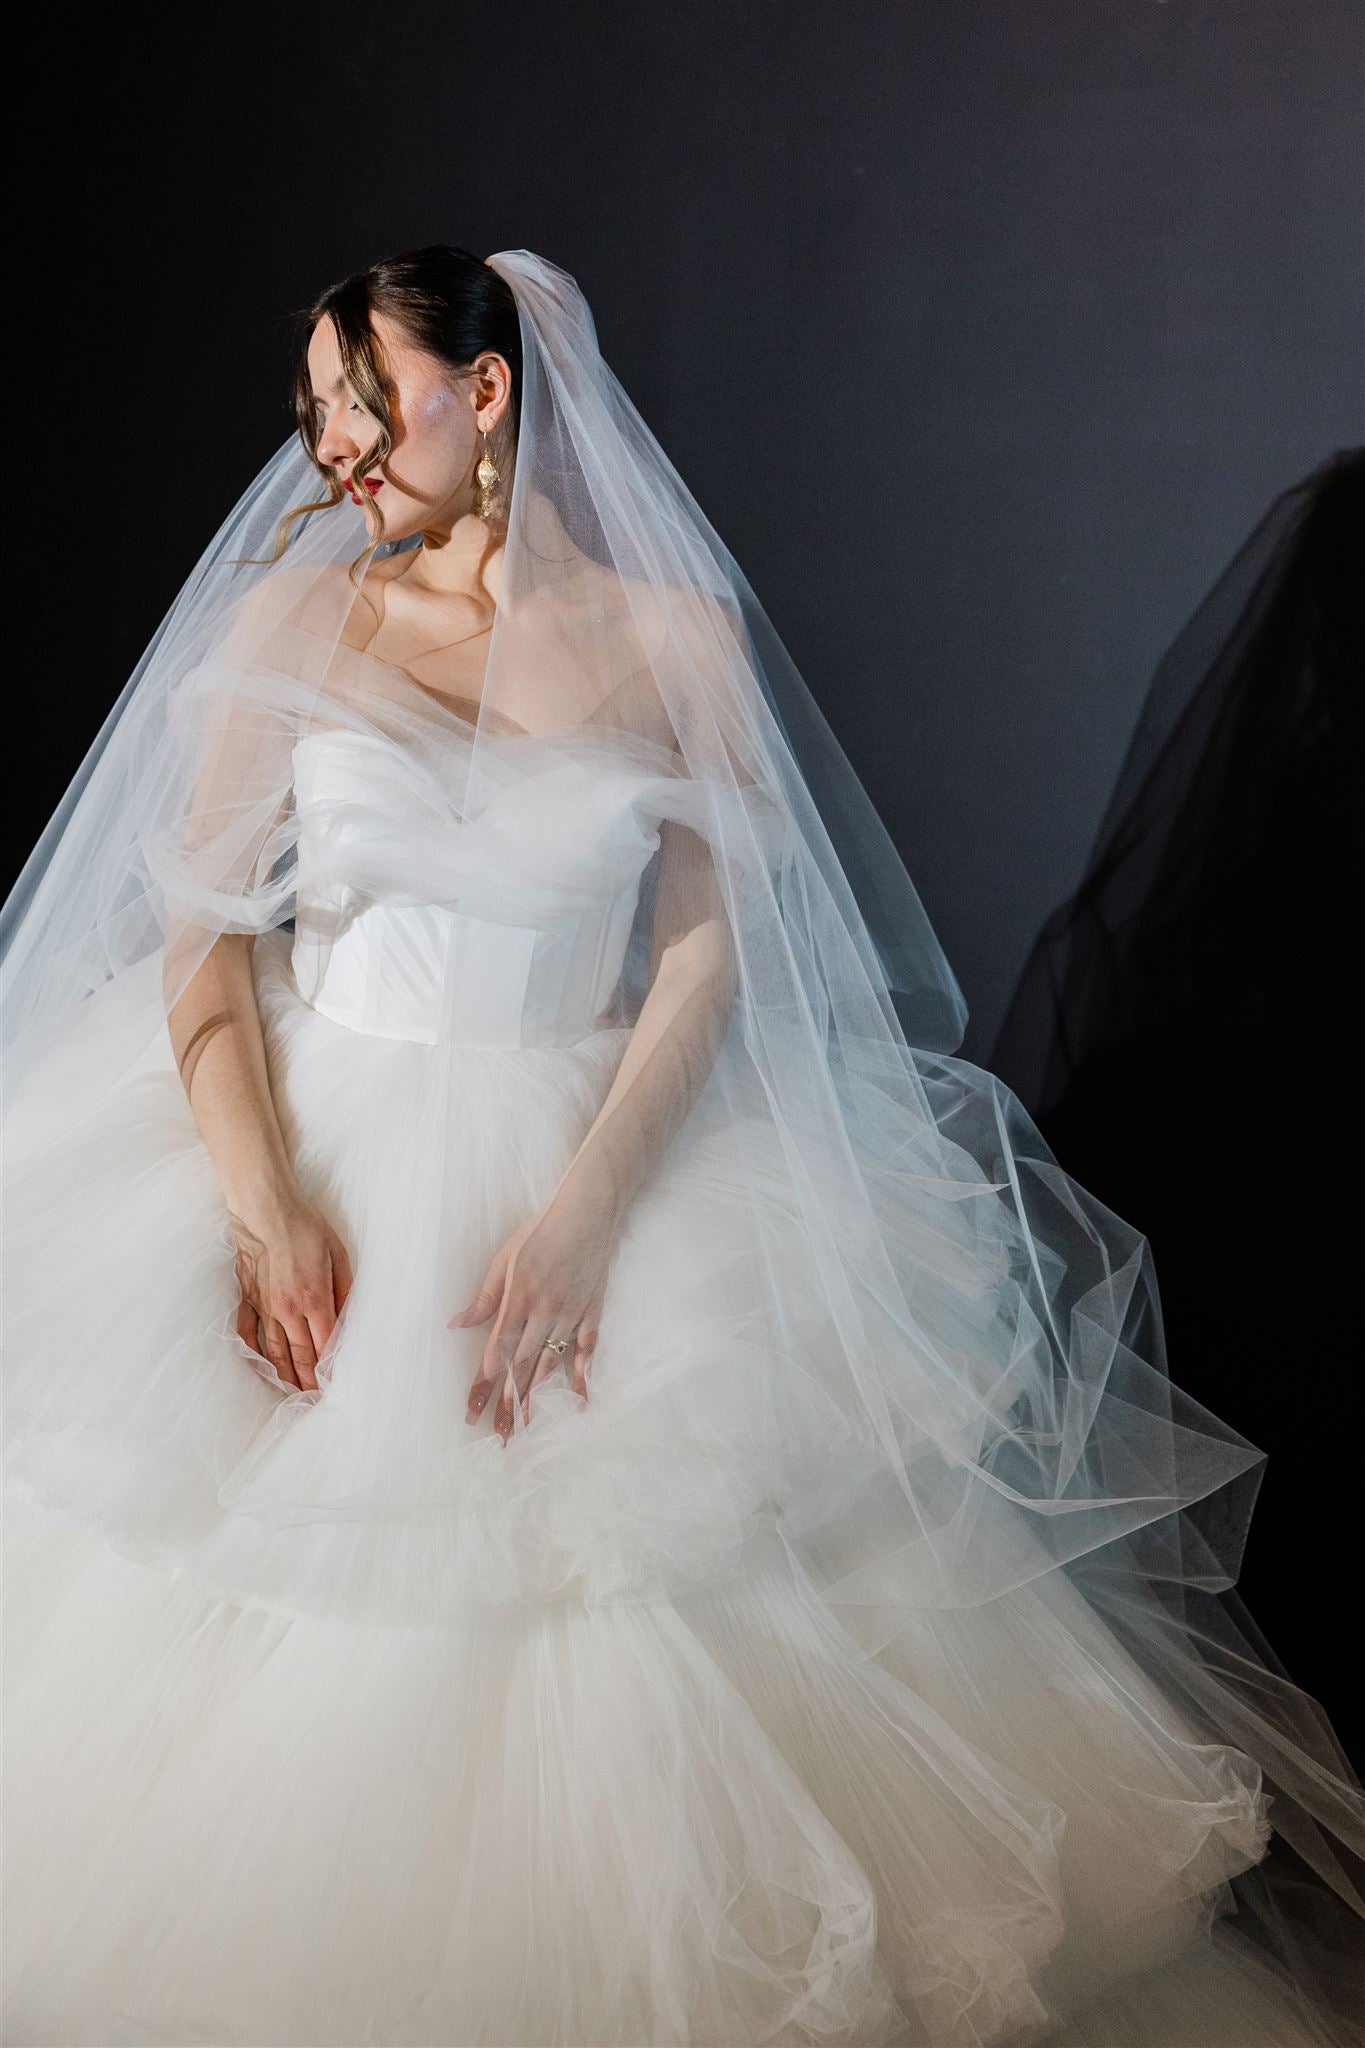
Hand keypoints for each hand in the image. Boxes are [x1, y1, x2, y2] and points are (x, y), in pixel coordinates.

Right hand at [231, 1192, 354, 1394]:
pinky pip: (247, 1333)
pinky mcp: (247, 1298)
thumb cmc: (305, 1228)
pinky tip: (260, 1368)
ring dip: (284, 1376)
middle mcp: (287, 1310)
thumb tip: (350, 1318)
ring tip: (292, 1394)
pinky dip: (254, 1354)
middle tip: (315, 1402)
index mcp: (314, 1299)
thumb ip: (345, 1290)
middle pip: (300, 1356)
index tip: (335, 1388)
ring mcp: (264, 1306)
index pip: (325, 1346)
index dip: (330, 1371)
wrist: (265, 1210)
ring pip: (274, 1352)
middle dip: (309, 1382)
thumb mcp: (338, 1255)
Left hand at [450, 1193, 613, 1441]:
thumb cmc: (541, 1231)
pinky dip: (582, 1378)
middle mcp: (546, 1311)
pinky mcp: (592, 1313)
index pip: (499, 1349)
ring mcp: (572, 1314)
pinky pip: (587, 1351)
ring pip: (551, 1364)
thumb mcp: (505, 1258)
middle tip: (499, 1434)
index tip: (473, 1408)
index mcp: (520, 1297)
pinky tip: (576, 1403)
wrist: (588, 1213)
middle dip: (509, 1402)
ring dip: (538, 1398)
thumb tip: (457, 1324)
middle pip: (523, 1365)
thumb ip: (485, 1297)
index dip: (485, 1381)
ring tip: (527, 1427)